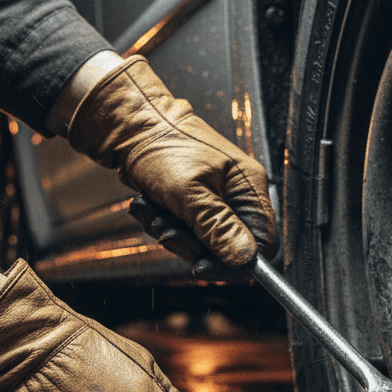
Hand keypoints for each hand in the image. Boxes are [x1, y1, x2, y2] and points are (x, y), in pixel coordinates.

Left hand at [66, 56, 277, 267]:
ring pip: (201, 242)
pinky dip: (162, 222)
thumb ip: (218, 227)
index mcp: (248, 187)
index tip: (202, 266)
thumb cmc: (161, 145)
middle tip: (167, 229)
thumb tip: (245, 258)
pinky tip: (148, 204)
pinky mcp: (193, 202)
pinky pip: (183, 231)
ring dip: (171, 232)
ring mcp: (215, 198)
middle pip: (228, 247)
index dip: (234, 262)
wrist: (130, 125)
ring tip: (152, 208)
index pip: (262, 243)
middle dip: (191, 244)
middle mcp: (236, 195)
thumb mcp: (189, 192)